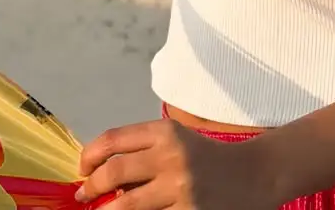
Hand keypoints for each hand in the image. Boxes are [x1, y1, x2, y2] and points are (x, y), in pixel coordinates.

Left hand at [77, 118, 278, 209]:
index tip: (82, 170)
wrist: (252, 176)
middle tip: (83, 195)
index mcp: (165, 132)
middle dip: (91, 186)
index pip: (113, 140)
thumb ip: (143, 149)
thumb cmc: (206, 157)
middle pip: (114, 171)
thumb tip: (99, 171)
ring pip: (126, 204)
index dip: (90, 156)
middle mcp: (171, 157)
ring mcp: (180, 189)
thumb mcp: (176, 140)